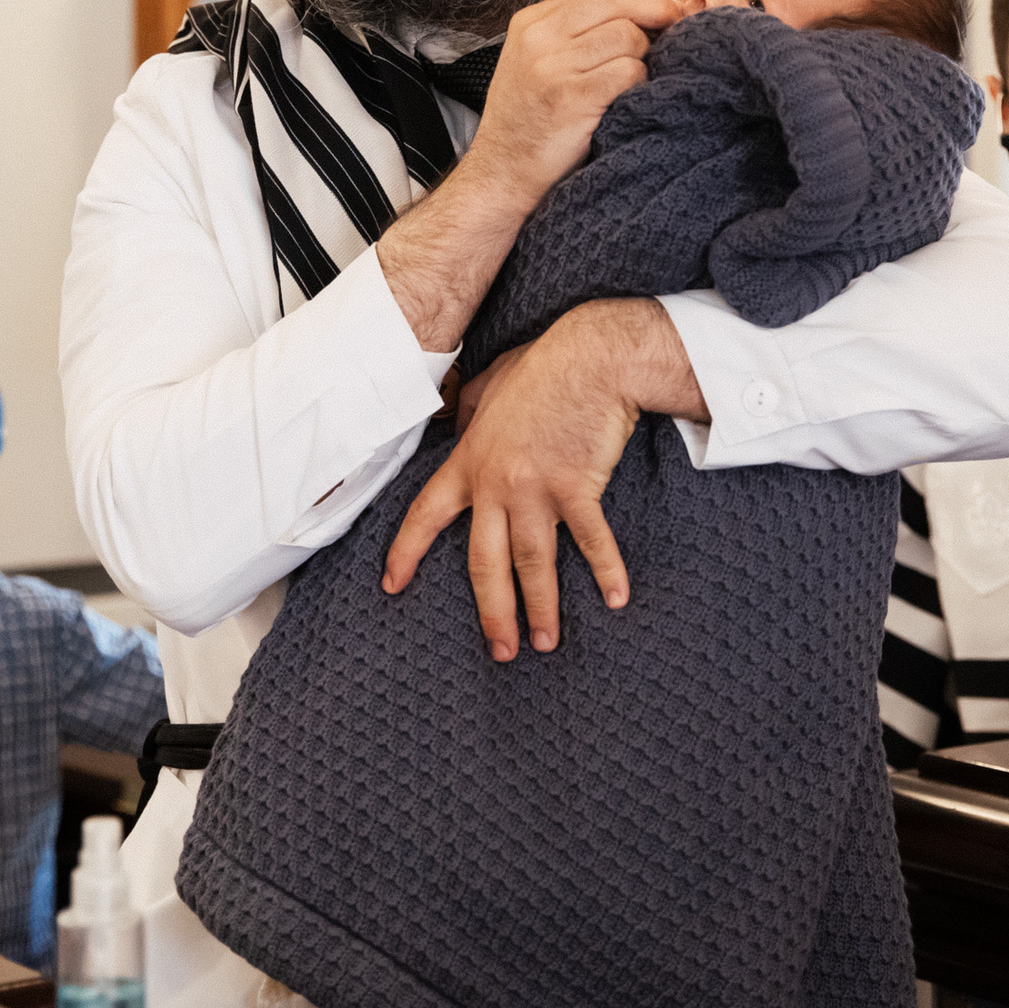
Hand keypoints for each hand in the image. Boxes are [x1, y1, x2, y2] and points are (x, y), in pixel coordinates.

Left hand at [385, 299, 703, 659]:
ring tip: (545, 642)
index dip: (407, 552)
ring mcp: (537, 488)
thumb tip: (454, 428)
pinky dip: (606, 571)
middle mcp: (496, 483)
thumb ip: (465, 416)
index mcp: (469, 462)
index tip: (393, 585)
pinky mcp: (578, 487)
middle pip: (485, 562)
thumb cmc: (541, 368)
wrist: (588, 357)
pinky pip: (591, 539)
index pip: (427, 515)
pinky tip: (615, 599)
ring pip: (532, 562)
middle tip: (500, 650)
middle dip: (492, 612)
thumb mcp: (486, 388)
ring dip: (541, 607)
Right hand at [460, 0, 677, 207]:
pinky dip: (639, 84)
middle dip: (655, 17)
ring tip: (628, 84)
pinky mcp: (572, 98)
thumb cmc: (528, 123)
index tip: (665, 13)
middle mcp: (539, 38)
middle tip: (670, 37)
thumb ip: (578, 34)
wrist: (501, 175)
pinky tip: (625, 101)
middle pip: (618, 3)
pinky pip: (629, 72)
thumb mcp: (538, 63)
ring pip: (629, 37)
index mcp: (531, 23)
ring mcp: (553, 67)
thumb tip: (646, 12)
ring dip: (642, 60)